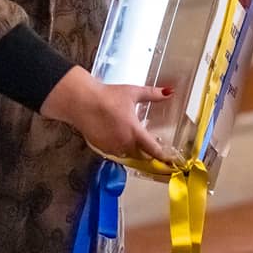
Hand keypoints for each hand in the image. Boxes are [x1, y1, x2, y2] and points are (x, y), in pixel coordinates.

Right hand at [41, 67, 172, 161]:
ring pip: (127, 154)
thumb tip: (168, 92)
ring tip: (134, 139)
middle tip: (151, 146)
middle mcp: (124, 143)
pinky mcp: (101, 148)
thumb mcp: (133, 93)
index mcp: (134, 131)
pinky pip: (115, 152)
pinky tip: (118, 136)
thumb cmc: (107, 96)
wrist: (82, 101)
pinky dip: (119, 148)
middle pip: (141, 155)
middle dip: (148, 153)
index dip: (163, 156)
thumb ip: (153, 94)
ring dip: (133, 150)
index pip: (153, 150)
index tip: (170, 160)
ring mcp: (111, 147)